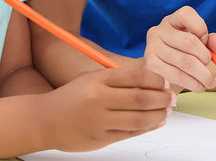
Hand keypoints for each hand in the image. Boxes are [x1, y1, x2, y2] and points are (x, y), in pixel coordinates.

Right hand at [41, 68, 174, 151]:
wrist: (44, 120)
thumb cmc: (72, 98)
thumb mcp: (91, 79)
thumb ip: (117, 80)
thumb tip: (152, 84)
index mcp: (97, 79)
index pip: (137, 77)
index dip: (156, 80)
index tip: (165, 83)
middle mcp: (98, 99)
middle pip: (141, 98)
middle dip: (162, 98)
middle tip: (171, 98)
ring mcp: (99, 121)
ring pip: (139, 119)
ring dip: (158, 115)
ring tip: (166, 112)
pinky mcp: (100, 139)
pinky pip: (130, 133)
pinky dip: (147, 128)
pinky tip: (155, 123)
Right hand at [142, 6, 215, 92]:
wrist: (162, 76)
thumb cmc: (183, 56)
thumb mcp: (199, 46)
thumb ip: (212, 42)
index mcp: (171, 20)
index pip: (186, 14)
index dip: (201, 29)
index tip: (206, 44)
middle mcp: (158, 30)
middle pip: (189, 42)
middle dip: (205, 59)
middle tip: (212, 70)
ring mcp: (152, 47)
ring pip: (185, 62)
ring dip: (202, 76)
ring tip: (209, 83)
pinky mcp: (150, 64)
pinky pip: (176, 75)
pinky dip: (191, 83)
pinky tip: (197, 86)